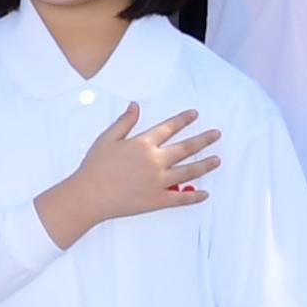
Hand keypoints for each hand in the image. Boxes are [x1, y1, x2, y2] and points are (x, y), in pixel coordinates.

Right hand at [36, 104, 219, 245]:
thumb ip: (125, 122)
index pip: (169, 128)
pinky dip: (195, 197)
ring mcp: (159, 181)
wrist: (89, 195)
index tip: (195, 114)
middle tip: (216, 134)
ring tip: (217, 160)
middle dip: (203, 140)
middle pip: (186, 148)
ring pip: (189, 171)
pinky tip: (205, 194)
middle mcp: (155, 161)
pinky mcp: (158, 199)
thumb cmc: (94, 167)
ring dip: (205, 165)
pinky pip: (181, 198)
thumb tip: (135, 106)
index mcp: (143, 144)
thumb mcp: (106, 139)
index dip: (183, 120)